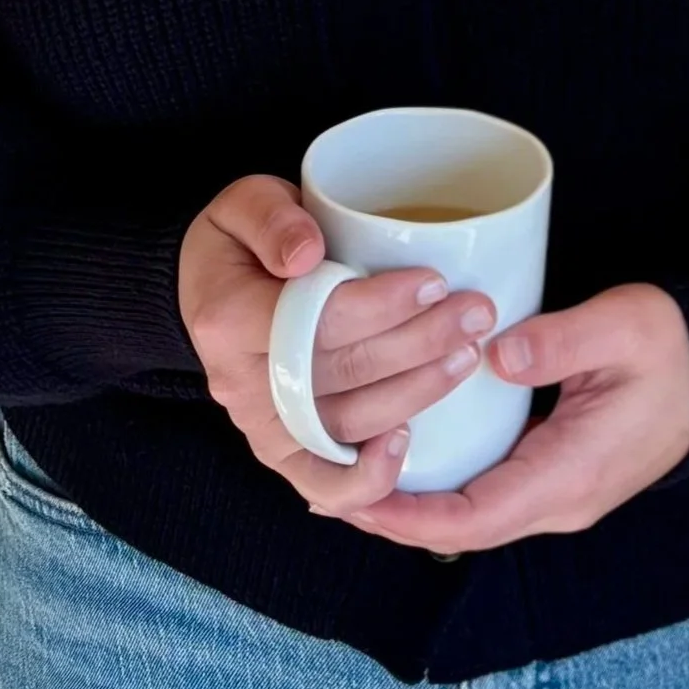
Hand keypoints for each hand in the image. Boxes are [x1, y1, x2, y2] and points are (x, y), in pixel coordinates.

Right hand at [177, 174, 499, 518]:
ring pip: (348, 423)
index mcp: (227, 318)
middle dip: (419, 343)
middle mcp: (240, 384)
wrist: (212, 291)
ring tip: (468, 352)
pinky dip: (369, 477)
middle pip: (342, 372)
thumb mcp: (243, 205)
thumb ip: (272, 218)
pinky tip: (411, 441)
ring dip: (417, 391)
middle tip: (475, 313)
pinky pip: (324, 483)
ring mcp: (262, 426)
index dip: (378, 306)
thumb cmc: (241, 242)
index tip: (434, 281)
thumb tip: (306, 254)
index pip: (313, 320)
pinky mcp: (284, 453)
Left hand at [326, 282, 688, 553]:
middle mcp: (559, 499)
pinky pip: (485, 493)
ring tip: (348, 473)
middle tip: (324, 486)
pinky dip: (439, 486)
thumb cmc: (673, 347)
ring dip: (411, 504)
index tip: (354, 500)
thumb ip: (564, 341)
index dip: (409, 518)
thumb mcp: (625, 327)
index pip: (475, 519)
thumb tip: (500, 354)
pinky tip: (404, 454)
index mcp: (570, 475)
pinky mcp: (554, 472)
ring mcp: (558, 491)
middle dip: (392, 515)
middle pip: (461, 528)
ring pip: (470, 515)